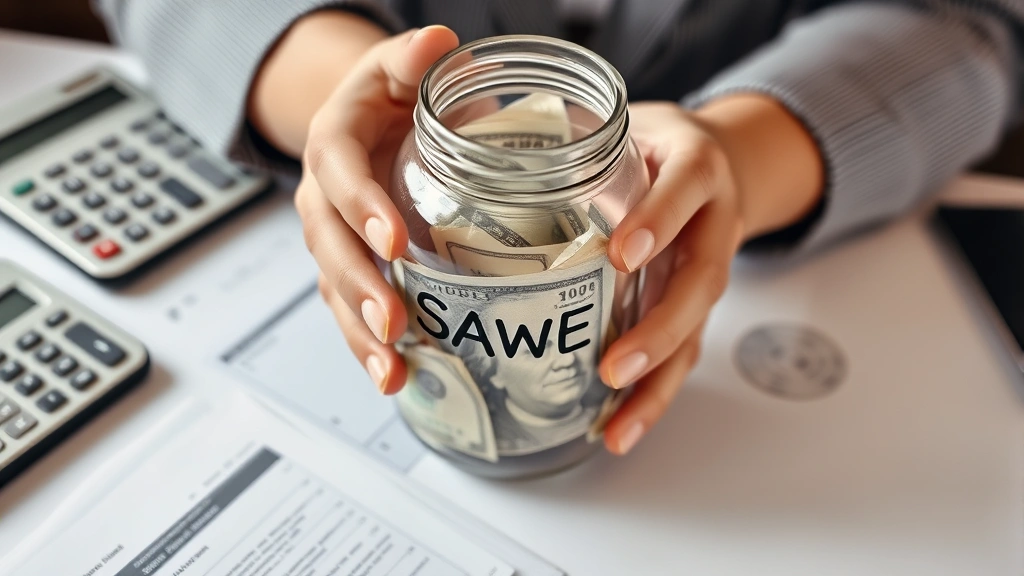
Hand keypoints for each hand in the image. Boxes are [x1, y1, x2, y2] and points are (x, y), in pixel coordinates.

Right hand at [293, 26, 459, 393]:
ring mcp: (334, 241)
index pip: (340, 178)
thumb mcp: (394, 68)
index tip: (393, 240)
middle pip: (331, 249)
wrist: (366, 123)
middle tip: (393, 325)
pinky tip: (396, 378)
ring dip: (360, 334)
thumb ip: (411, 57)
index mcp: (333, 147)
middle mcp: (324, 200)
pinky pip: (350, 310)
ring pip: (336, 291)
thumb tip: (437, 44)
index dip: (362, 208)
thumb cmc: (385, 99)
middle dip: (360, 289)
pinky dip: (368, 346)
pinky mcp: (350, 269)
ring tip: (391, 370)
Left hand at [599, 97, 822, 455]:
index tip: (622, 254)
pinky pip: (683, 353)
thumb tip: (476, 138)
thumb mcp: (625, 120)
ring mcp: (709, 269)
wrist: (718, 161)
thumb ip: (574, 134)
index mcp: (696, 165)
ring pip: (697, 331)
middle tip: (615, 365)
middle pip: (701, 281)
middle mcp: (714, 221)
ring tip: (619, 424)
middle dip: (660, 328)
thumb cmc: (655, 143)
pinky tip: (620, 429)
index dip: (658, 220)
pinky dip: (653, 395)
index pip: (684, 188)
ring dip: (658, 381)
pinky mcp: (696, 306)